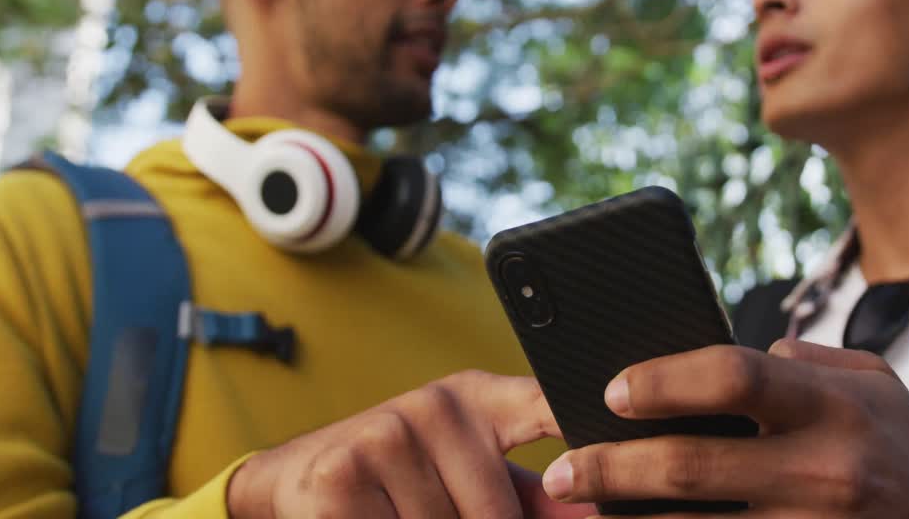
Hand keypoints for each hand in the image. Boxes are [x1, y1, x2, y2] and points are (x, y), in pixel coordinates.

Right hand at [226, 370, 595, 518]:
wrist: (297, 478)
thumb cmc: (400, 481)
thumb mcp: (466, 473)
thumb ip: (532, 496)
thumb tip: (594, 510)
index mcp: (476, 401)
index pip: (542, 403)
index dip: (575, 421)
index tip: (610, 446)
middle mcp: (434, 407)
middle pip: (496, 517)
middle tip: (439, 514)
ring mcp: (385, 436)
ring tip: (402, 514)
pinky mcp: (343, 476)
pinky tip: (373, 518)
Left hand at [540, 340, 908, 517]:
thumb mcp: (874, 381)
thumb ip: (802, 361)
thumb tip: (734, 351)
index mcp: (833, 406)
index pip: (732, 376)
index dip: (662, 380)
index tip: (611, 389)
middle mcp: (822, 470)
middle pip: (691, 466)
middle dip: (610, 467)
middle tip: (561, 469)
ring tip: (580, 513)